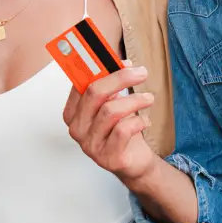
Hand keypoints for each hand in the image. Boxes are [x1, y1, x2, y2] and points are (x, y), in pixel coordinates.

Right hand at [64, 62, 157, 182]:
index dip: (101, 69)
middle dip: (121, 79)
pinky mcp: (107, 157)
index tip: (121, 61)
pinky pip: (123, 130)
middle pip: (95, 93)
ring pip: (111, 111)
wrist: (133, 161)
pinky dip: (138, 121)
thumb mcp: (113, 105)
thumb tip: (120, 64)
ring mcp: (90, 145)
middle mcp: (78, 129)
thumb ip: (111, 86)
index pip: (82, 83)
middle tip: (141, 73)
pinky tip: (145, 120)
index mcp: (73, 112)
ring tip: (148, 99)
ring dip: (135, 100)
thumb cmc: (121, 131)